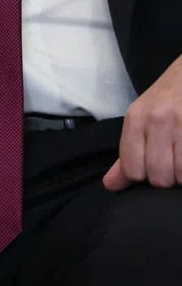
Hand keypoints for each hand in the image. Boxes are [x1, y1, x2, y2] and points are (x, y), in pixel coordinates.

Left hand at [104, 55, 181, 190]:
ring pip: (181, 176)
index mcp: (136, 119)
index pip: (132, 168)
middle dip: (166, 178)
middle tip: (171, 163)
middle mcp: (157, 121)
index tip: (150, 167)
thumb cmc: (165, 100)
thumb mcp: (140, 119)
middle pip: (159, 177)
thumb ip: (127, 154)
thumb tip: (110, 186)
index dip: (142, 176)